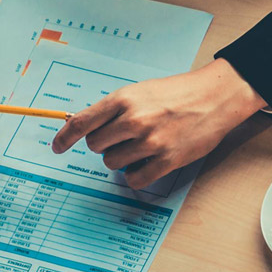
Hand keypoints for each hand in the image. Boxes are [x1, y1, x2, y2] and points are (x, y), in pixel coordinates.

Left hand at [49, 59, 265, 188]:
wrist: (215, 96)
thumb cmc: (177, 92)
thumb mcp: (140, 91)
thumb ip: (114, 109)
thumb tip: (85, 129)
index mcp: (124, 100)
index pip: (81, 123)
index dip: (64, 138)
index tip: (56, 147)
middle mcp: (134, 120)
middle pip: (95, 146)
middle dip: (104, 145)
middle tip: (121, 138)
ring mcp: (150, 142)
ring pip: (112, 163)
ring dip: (121, 159)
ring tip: (139, 147)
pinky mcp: (167, 160)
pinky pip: (134, 179)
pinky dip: (135, 175)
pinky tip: (146, 164)